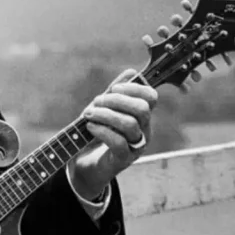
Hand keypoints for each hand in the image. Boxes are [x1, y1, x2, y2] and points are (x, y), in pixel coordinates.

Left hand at [69, 69, 157, 198]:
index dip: (133, 88)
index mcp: (142, 115)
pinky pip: (119, 142)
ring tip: (88, 114)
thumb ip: (116, 92)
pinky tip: (90, 126)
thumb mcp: (104, 108)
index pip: (151, 97)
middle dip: (116, 100)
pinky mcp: (124, 159)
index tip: (113, 89)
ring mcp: (136, 146)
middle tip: (97, 102)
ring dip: (105, 114)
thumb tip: (131, 72)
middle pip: (142, 109)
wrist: (84, 162)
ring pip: (130, 124)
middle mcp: (144, 130)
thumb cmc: (96, 132)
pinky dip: (102, 130)